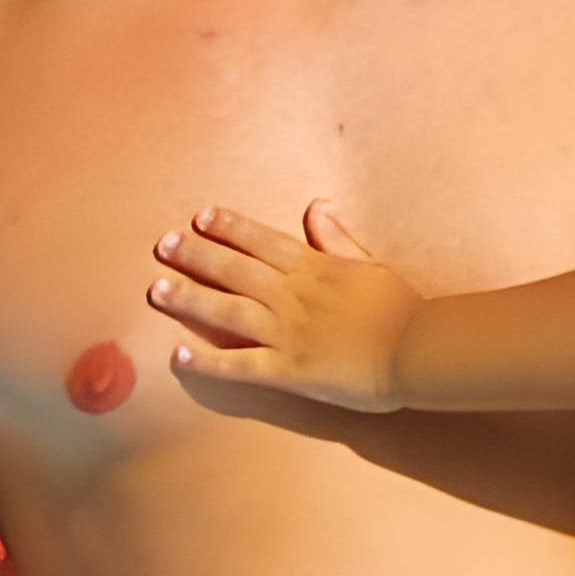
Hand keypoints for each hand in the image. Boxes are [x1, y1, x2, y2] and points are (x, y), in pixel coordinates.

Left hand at [149, 203, 418, 412]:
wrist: (417, 350)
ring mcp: (287, 333)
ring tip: (157, 290)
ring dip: (190, 300)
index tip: (200, 216)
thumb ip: (337, 238)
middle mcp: (292, 296)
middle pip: (235, 270)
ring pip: (227, 311)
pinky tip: (179, 355)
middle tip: (163, 244)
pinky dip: (208, 361)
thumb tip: (315, 206)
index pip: (261, 242)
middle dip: (197, 255)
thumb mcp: (369, 263)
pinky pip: (240, 364)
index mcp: (313, 268)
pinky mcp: (288, 369)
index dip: (229, 228)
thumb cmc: (399, 309)